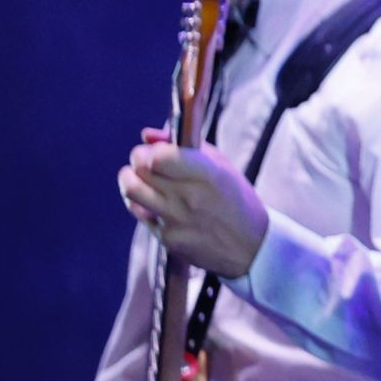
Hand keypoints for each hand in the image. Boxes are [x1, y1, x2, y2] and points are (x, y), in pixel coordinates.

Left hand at [119, 126, 267, 278]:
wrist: (250, 247)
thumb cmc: (236, 200)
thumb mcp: (222, 166)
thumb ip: (186, 146)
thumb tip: (148, 134)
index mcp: (209, 175)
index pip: (160, 156)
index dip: (153, 150)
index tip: (158, 151)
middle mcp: (190, 197)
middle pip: (141, 168)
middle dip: (139, 159)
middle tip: (145, 160)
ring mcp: (176, 219)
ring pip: (131, 189)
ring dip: (129, 179)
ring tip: (138, 178)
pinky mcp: (167, 238)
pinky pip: (141, 214)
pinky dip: (143, 204)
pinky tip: (154, 202)